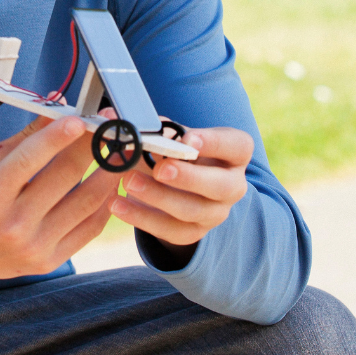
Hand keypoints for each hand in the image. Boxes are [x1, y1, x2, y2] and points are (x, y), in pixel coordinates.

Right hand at [0, 116, 120, 302]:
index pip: (34, 157)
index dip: (62, 134)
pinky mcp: (46, 263)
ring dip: (110, 174)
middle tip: (112, 126)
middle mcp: (13, 225)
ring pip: (87, 203)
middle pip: (68, 177)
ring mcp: (33, 248)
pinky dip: (104, 204)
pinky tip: (108, 183)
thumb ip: (28, 136)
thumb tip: (59, 105)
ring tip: (120, 151)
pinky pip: (88, 229)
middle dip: (96, 146)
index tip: (83, 116)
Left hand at [109, 125, 252, 267]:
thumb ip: (152, 128)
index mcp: (234, 153)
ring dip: (158, 197)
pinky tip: (119, 205)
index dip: (214, 143)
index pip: (237, 146)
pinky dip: (142, 218)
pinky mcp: (195, 232)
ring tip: (129, 181)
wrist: (179, 184)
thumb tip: (119, 122)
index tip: (187, 140)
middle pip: (221, 186)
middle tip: (160, 169)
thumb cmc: (178, 151)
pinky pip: (171, 231)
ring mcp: (216, 212)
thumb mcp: (172, 135)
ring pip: (193, 211)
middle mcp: (232, 185)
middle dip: (189, 178)